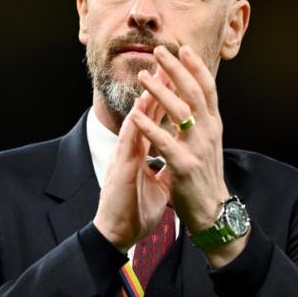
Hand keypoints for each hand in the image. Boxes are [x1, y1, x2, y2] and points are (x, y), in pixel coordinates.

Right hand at [93, 69, 173, 253]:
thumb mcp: (156, 186)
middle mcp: (131, 148)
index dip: (168, 97)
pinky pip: (128, 140)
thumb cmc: (134, 213)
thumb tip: (173, 164)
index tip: (180, 77)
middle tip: (170, 61)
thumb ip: (162, 170)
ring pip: (136, 119)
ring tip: (156, 73)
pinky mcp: (120, 167)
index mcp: (141, 152)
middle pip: (147, 111)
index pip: (156, 118)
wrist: (118, 234)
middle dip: (159, 86)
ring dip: (147, 96)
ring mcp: (124, 155)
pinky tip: (141, 106)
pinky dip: (136, 122)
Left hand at [130, 45, 248, 266]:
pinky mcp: (184, 166)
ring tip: (144, 77)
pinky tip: (135, 115)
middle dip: (177, 70)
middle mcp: (209, 132)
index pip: (208, 88)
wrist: (210, 211)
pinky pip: (164, 142)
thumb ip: (200, 120)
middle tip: (159, 51)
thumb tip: (192, 97)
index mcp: (214, 125)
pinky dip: (149, 126)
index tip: (183, 48)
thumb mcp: (207, 142)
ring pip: (180, 112)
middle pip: (194, 93)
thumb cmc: (204, 175)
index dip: (196, 67)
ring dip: (161, 91)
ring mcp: (198, 148)